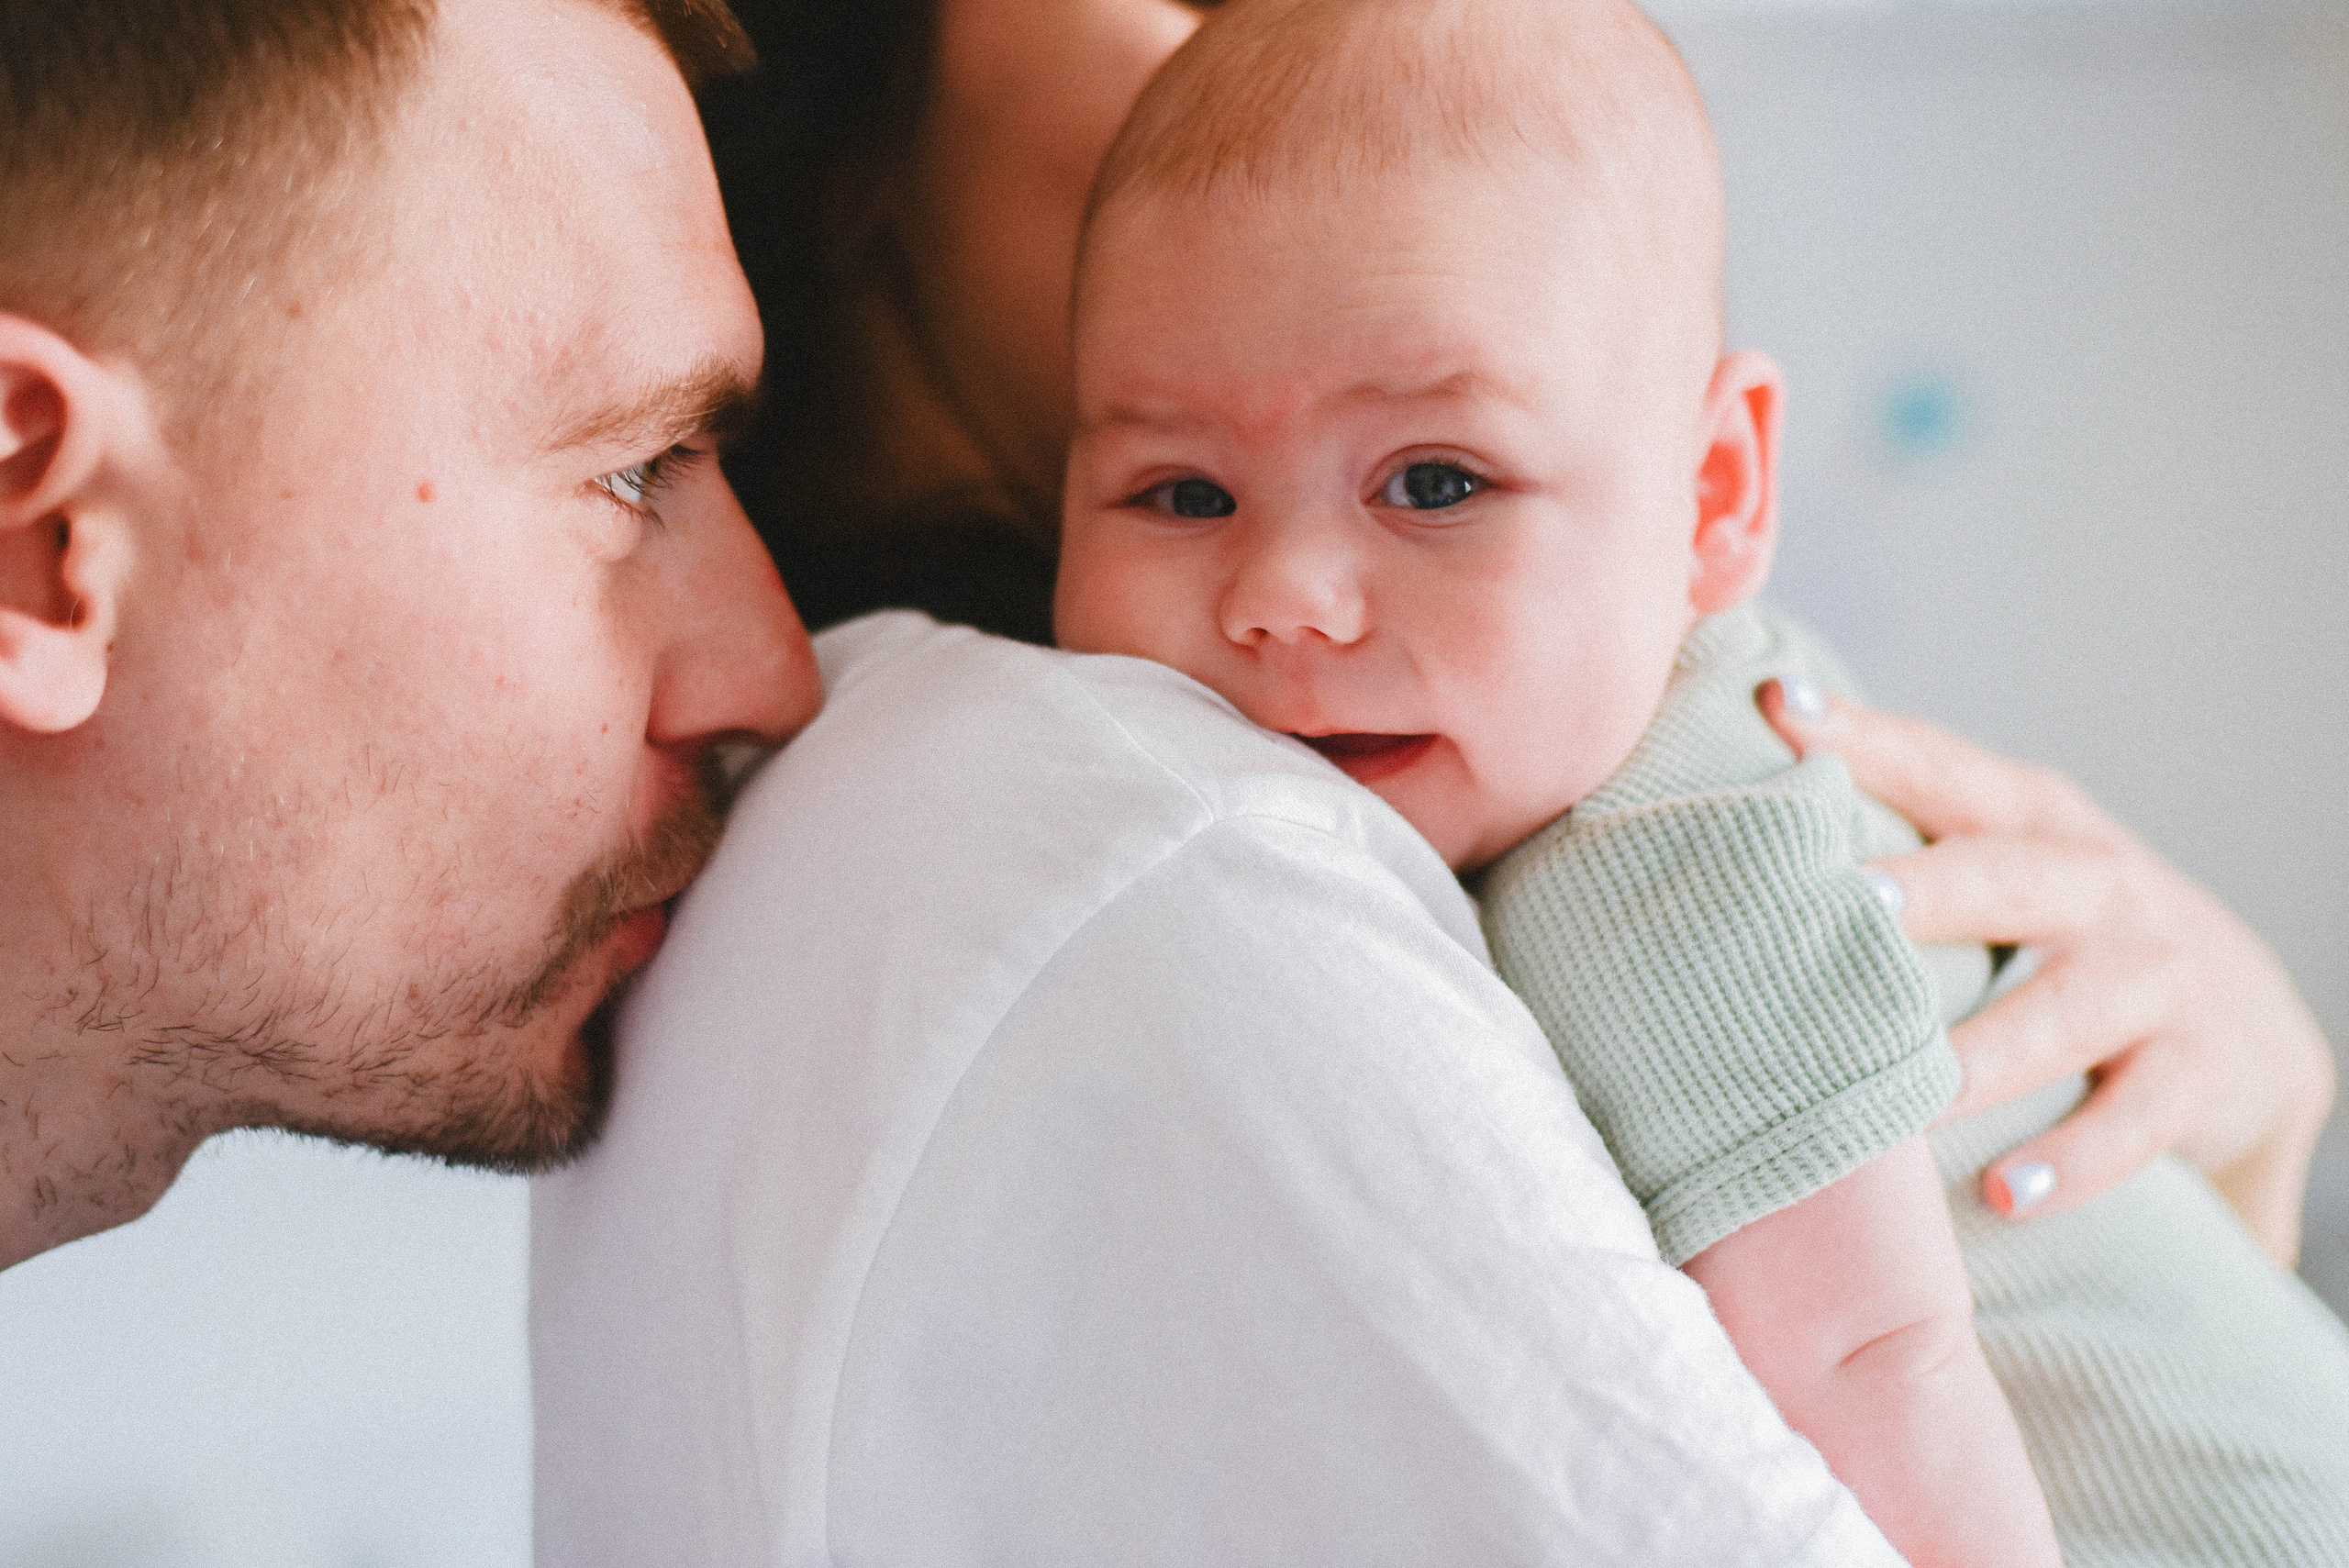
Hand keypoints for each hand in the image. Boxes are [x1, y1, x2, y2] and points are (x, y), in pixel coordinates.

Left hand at [1758, 678, 2334, 1266]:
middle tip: (1849, 899)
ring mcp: (2157, 975)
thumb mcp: (2001, 869)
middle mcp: (2100, 880)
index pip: (1943, 767)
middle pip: (2010, 874)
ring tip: (1912, 1088)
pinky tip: (2004, 1196)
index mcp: (2032, 817)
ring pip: (2070, 1008)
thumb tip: (1722, 828)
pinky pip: (2137, 1119)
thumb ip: (1897, 839)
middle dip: (1931, 887)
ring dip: (1988, 1051)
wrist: (2246, 1035)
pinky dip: (2073, 1160)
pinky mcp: (2196, 1073)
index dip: (1866, 738)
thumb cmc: (2059, 937)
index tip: (1779, 709)